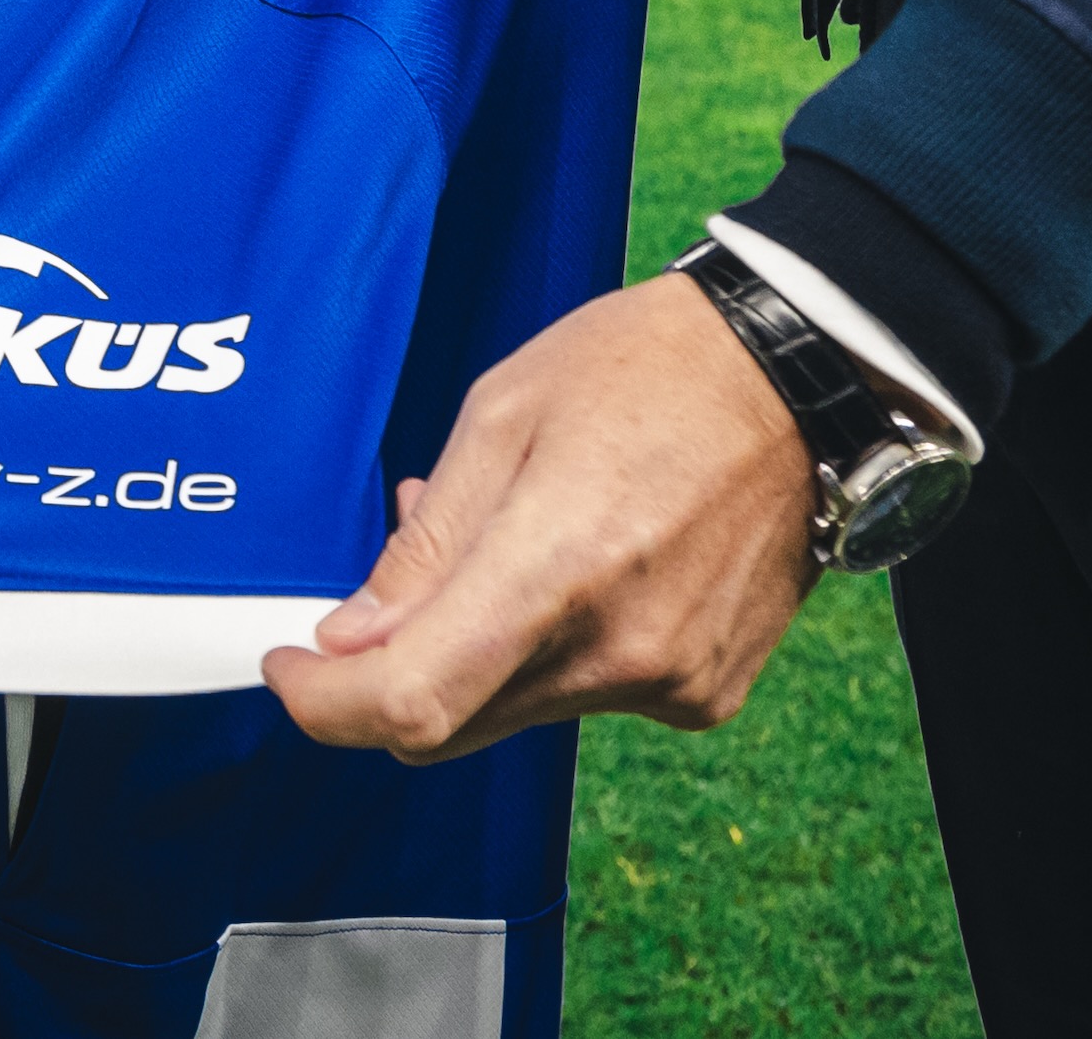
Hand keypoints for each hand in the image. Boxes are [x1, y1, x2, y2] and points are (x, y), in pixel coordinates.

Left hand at [260, 274, 812, 760]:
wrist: (799, 380)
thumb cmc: (651, 368)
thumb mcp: (502, 415)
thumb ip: (426, 543)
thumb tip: (354, 636)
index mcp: (558, 564)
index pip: (414, 700)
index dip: (328, 704)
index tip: (292, 670)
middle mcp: (619, 647)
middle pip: (453, 723)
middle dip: (392, 673)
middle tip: (388, 585)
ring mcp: (670, 682)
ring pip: (517, 710)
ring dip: (479, 650)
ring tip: (503, 538)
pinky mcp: (706, 694)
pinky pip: (587, 696)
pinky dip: (553, 650)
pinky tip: (573, 564)